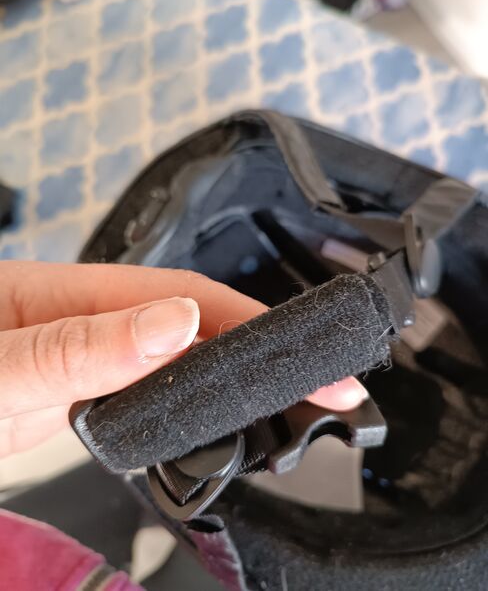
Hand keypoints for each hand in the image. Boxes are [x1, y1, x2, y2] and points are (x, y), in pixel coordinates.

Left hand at [0, 261, 367, 457]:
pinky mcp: (87, 389)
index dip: (262, 328)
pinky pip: (158, 388)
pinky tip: (222, 416)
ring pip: (186, 357)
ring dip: (242, 376)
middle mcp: (95, 320)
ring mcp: (93, 355)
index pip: (193, 301)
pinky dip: (200, 402)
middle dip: (270, 352)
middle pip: (203, 324)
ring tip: (295, 400)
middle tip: (328, 388)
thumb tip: (174, 321)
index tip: (317, 362)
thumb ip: (79, 346)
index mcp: (80, 297)